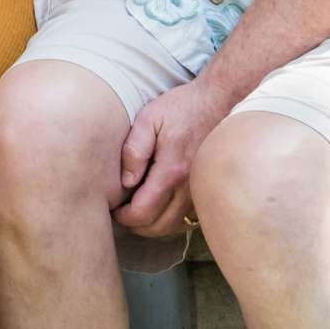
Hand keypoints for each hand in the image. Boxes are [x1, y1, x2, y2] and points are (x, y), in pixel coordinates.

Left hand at [114, 77, 234, 239]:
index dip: (124, 217)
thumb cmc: (180, 108)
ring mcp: (200, 190)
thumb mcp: (148, 119)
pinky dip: (170, 219)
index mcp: (171, 171)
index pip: (143, 212)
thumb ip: (134, 151)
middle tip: (121, 213)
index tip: (113, 209)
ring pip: (174, 226)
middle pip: (158, 227)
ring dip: (153, 225)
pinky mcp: (205, 188)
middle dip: (136, 225)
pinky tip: (158, 207)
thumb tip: (126, 182)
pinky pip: (187, 217)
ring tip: (137, 210)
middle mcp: (189, 187)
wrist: (216, 101)